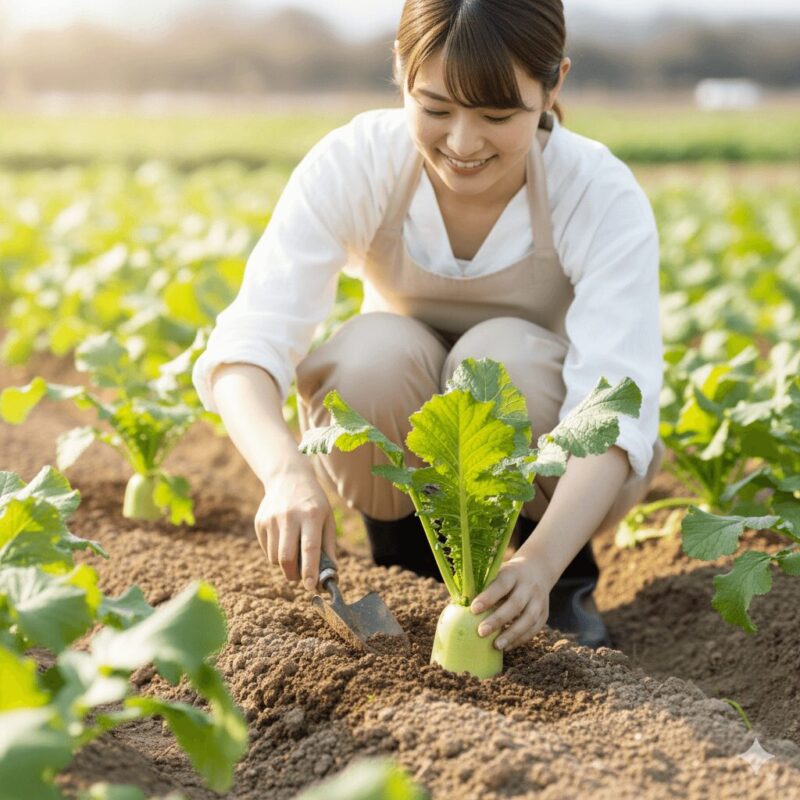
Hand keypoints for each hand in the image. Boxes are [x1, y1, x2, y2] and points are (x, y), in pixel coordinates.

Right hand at [255, 460, 336, 589]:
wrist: (288, 478)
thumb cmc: (313, 503)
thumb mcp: (327, 519)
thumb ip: (328, 547)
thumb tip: (329, 576)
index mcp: (311, 515)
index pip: (309, 548)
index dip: (310, 570)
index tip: (311, 586)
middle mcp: (289, 516)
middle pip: (286, 558)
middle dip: (293, 575)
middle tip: (300, 577)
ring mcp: (271, 519)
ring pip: (274, 558)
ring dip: (285, 564)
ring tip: (293, 550)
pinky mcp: (260, 522)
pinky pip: (267, 550)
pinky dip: (275, 553)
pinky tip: (283, 538)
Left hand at [470, 555, 551, 650]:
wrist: (537, 570)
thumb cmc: (507, 576)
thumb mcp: (497, 573)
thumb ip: (482, 587)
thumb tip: (458, 604)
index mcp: (513, 573)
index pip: (501, 584)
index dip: (488, 597)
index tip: (473, 609)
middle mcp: (528, 586)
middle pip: (515, 604)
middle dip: (498, 619)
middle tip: (481, 632)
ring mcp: (539, 600)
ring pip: (528, 619)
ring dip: (511, 634)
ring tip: (495, 646)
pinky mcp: (545, 614)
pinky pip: (534, 629)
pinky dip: (520, 639)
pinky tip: (506, 646)